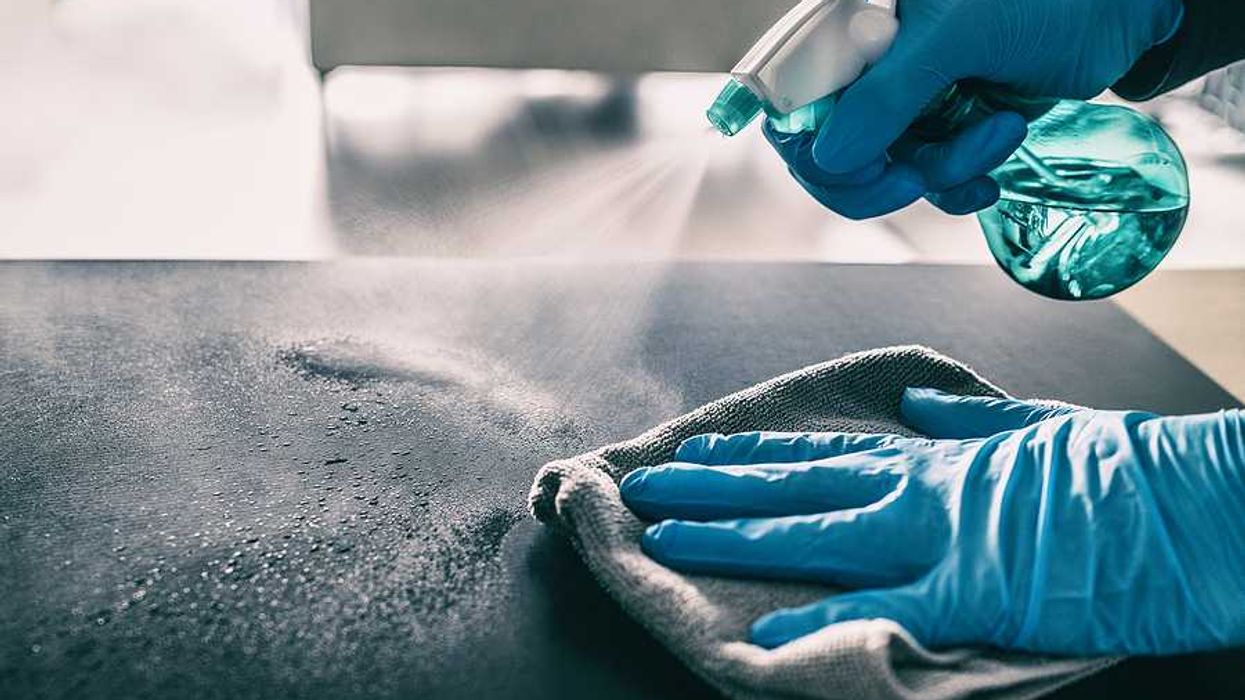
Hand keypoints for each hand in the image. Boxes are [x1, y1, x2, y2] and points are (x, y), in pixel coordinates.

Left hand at [620, 388, 1244, 655]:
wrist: (1190, 505)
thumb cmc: (1121, 471)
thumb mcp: (1035, 429)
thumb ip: (967, 421)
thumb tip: (920, 406)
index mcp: (933, 457)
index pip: (820, 452)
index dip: (753, 453)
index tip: (700, 450)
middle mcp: (917, 489)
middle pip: (793, 484)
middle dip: (713, 486)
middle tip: (645, 486)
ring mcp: (938, 536)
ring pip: (812, 531)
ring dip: (734, 536)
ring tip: (667, 537)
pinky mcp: (972, 591)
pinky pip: (882, 608)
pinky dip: (822, 620)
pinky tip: (765, 634)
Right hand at [770, 0, 1184, 217]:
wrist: (1120, 9)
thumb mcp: (956, 36)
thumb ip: (887, 96)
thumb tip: (829, 157)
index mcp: (851, 24)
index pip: (788, 96)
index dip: (805, 142)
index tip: (850, 164)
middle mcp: (868, 64)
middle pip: (825, 147)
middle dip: (872, 175)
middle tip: (913, 180)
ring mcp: (905, 98)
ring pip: (883, 169)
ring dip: (939, 172)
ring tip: (996, 136)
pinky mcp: (943, 125)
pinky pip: (925, 177)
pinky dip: (957, 186)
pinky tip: (991, 174)